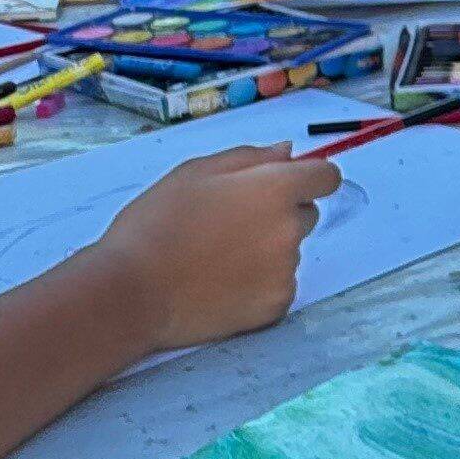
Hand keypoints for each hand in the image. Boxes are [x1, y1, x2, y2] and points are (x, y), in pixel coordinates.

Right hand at [90, 141, 350, 350]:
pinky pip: (278, 285)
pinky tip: (219, 283)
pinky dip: (258, 284)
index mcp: (274, 189)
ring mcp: (286, 271)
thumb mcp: (195, 172)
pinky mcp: (277, 306)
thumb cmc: (156, 225)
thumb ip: (250, 158)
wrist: (133, 291)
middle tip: (229, 224)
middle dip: (280, 214)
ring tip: (213, 257)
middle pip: (306, 214)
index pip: (326, 177)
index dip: (308, 178)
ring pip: (288, 252)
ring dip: (266, 250)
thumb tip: (287, 152)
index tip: (286, 185)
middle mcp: (290, 229)